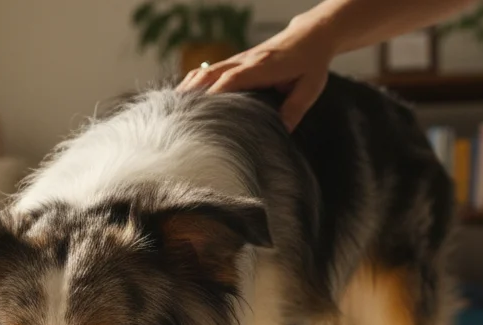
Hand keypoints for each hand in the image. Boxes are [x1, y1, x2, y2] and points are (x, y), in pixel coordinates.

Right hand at [176, 19, 335, 130]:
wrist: (310, 35)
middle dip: (190, 96)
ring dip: (187, 90)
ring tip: (170, 111)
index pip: (230, 81)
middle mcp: (244, 61)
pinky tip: (181, 99)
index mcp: (261, 67)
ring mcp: (237, 60)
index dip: (213, 97)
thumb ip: (295, 109)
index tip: (197, 115)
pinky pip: (207, 72)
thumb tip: (280, 132)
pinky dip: (193, 84)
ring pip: (204, 73)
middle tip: (174, 118)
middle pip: (209, 76)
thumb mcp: (310, 87)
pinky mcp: (235, 62)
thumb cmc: (311, 63)